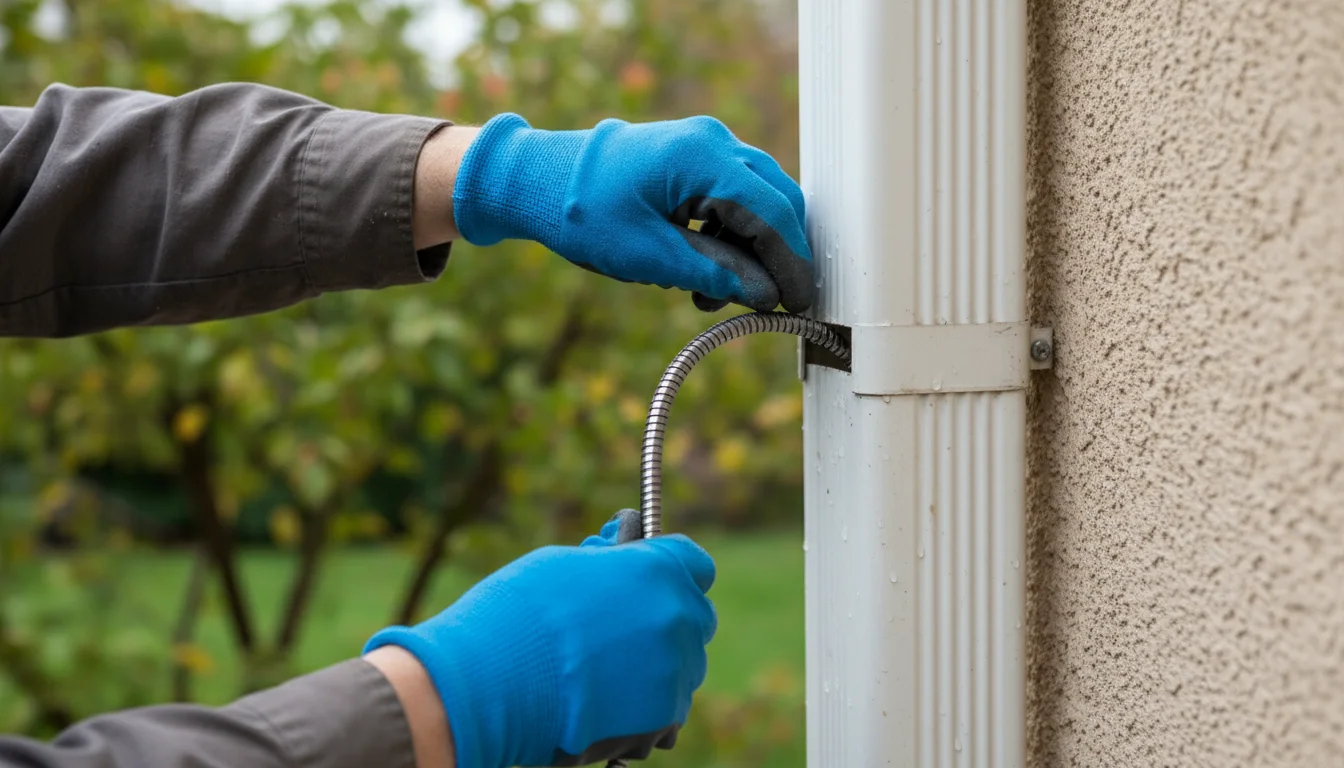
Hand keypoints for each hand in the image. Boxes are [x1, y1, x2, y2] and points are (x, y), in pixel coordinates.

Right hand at [363, 511, 717, 767]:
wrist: (490, 683)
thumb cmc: (518, 613)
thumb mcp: (564, 563)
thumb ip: (609, 561)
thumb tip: (622, 544)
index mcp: (658, 571)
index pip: (694, 563)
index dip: (671, 568)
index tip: (650, 575)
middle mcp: (677, 619)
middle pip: (694, 616)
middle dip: (666, 618)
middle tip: (620, 628)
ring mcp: (674, 673)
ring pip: (682, 666)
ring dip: (656, 665)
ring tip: (602, 672)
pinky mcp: (662, 720)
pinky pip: (668, 711)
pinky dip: (646, 709)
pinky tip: (605, 703)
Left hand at [450, 113, 813, 313]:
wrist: (535, 181)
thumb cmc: (582, 212)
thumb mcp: (648, 255)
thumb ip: (713, 273)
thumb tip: (764, 294)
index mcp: (702, 156)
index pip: (773, 210)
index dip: (793, 261)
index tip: (800, 302)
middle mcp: (713, 141)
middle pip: (776, 200)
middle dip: (777, 256)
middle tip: (771, 304)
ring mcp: (704, 146)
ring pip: (756, 202)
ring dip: (748, 252)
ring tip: (710, 295)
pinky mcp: (693, 160)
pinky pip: (731, 198)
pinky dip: (727, 237)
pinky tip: (702, 272)